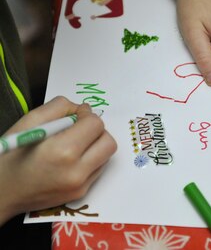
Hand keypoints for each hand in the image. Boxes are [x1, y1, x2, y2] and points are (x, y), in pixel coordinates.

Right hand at [0, 96, 116, 224]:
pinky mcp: (81, 194)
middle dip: (97, 130)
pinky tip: (72, 158)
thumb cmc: (10, 155)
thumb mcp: (28, 122)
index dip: (87, 115)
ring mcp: (80, 185)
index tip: (75, 115)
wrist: (1, 193)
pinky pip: (99, 169)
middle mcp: (76, 171)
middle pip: (108, 142)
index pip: (96, 125)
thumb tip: (83, 108)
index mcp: (62, 151)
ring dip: (96, 144)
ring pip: (107, 156)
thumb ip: (58, 108)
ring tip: (75, 143)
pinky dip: (91, 159)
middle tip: (79, 129)